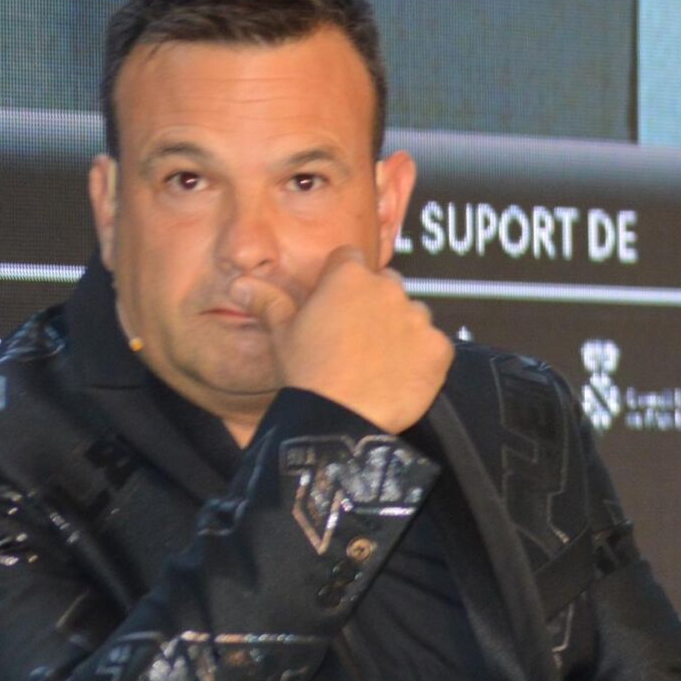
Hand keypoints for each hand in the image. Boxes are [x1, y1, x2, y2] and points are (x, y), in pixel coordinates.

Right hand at [232, 247, 452, 433]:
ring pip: (413, 315)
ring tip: (379, 363)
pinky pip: (435, 346)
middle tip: (357, 340)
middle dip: (375, 304)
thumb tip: (240, 284)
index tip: (335, 306)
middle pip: (385, 285)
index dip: (341, 281)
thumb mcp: (282, 333)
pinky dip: (423, 359)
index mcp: (349, 276)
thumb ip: (267, 301)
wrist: (338, 419)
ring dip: (401, 331)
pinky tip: (401, 378)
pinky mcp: (439, 348)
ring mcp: (418, 318)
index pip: (349, 260)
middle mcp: (389, 288)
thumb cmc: (306, 372)